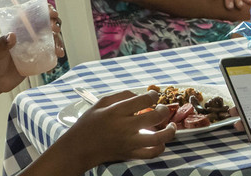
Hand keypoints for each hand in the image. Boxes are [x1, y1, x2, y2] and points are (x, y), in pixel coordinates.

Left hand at [0, 7, 66, 94]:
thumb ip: (2, 43)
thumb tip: (12, 35)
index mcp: (19, 28)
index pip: (34, 14)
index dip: (45, 10)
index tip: (52, 13)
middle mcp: (28, 35)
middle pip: (47, 24)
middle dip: (55, 24)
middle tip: (55, 30)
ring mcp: (34, 47)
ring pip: (51, 39)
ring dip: (58, 41)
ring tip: (58, 50)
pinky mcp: (38, 58)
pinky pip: (50, 54)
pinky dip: (56, 54)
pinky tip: (58, 58)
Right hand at [58, 90, 175, 165]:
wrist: (78, 149)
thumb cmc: (88, 124)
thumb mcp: (101, 103)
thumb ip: (122, 95)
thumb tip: (140, 95)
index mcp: (116, 112)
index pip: (144, 100)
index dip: (153, 95)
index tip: (152, 96)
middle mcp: (124, 127)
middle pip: (155, 116)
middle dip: (163, 110)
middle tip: (161, 108)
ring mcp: (128, 143)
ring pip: (158, 139)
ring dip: (170, 131)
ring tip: (171, 125)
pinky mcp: (129, 154)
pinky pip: (151, 154)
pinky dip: (160, 148)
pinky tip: (162, 140)